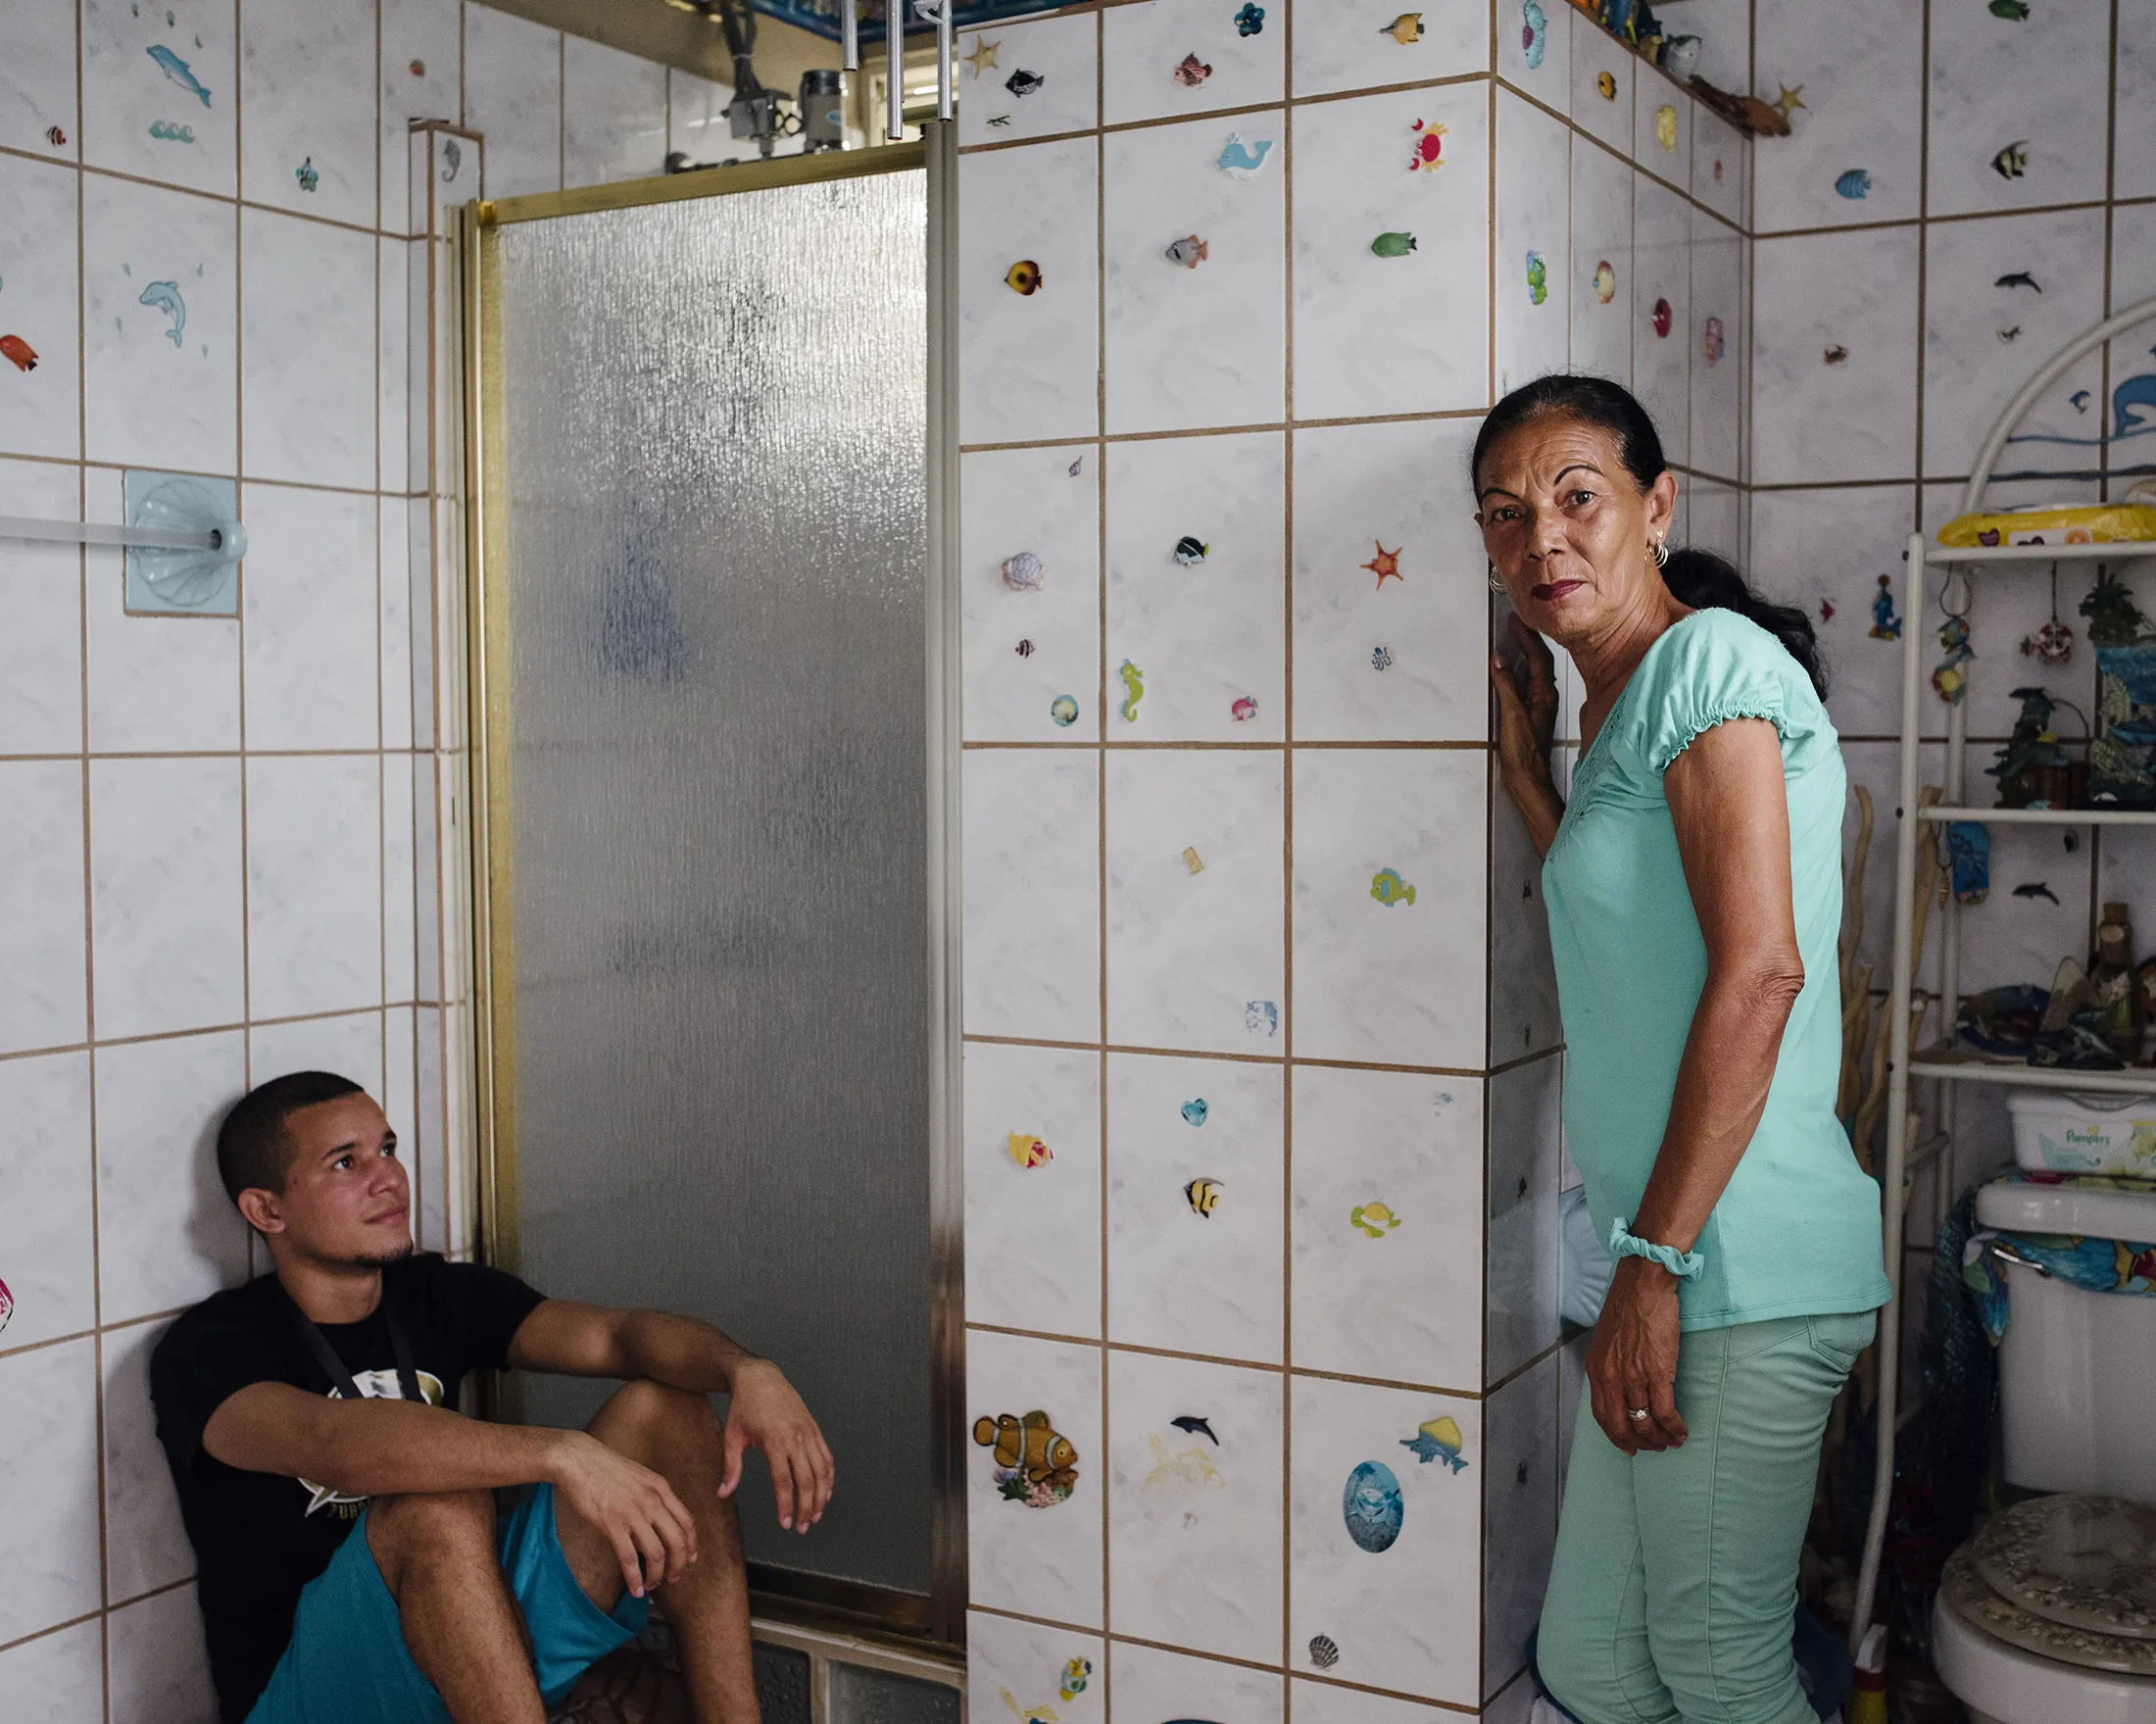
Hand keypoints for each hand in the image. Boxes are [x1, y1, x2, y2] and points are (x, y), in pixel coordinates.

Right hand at [551, 1429, 698, 1597]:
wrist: (581, 1460)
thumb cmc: (607, 1469)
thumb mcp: (641, 1477)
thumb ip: (654, 1498)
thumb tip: (657, 1525)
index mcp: (661, 1489)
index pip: (686, 1521)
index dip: (691, 1544)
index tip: (690, 1559)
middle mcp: (653, 1501)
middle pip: (677, 1541)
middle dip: (678, 1565)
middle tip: (673, 1579)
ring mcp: (633, 1513)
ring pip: (656, 1553)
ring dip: (656, 1575)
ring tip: (651, 1586)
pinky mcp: (612, 1524)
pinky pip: (629, 1558)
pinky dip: (635, 1578)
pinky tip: (635, 1589)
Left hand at [721, 1361, 834, 1533]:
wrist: (761, 1377)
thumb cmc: (743, 1407)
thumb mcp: (732, 1437)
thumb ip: (731, 1468)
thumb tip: (723, 1493)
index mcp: (775, 1441)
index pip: (785, 1482)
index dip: (786, 1506)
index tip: (785, 1524)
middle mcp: (796, 1437)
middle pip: (808, 1480)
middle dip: (806, 1507)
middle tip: (802, 1526)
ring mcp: (808, 1432)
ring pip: (822, 1470)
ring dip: (821, 1495)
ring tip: (816, 1514)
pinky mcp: (814, 1428)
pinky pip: (826, 1456)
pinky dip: (829, 1476)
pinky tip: (825, 1491)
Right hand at [1489, 616, 1559, 788]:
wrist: (1528, 779)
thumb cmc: (1524, 753)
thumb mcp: (1512, 715)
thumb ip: (1506, 686)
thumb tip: (1499, 662)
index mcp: (1545, 694)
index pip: (1537, 657)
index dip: (1526, 637)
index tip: (1515, 622)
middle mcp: (1545, 697)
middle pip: (1539, 660)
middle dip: (1528, 640)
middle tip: (1515, 624)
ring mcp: (1539, 705)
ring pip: (1535, 671)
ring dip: (1525, 653)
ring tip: (1514, 638)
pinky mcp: (1531, 713)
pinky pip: (1528, 682)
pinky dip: (1520, 669)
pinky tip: (1513, 669)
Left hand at [1586, 1256, 1687, 1454]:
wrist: (1644, 1284)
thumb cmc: (1627, 1306)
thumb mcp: (1606, 1340)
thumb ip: (1609, 1366)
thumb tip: (1619, 1388)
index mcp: (1596, 1369)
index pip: (1601, 1415)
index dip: (1616, 1436)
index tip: (1629, 1446)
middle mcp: (1611, 1377)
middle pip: (1620, 1427)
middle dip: (1638, 1444)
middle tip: (1653, 1448)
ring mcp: (1633, 1376)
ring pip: (1645, 1423)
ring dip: (1660, 1439)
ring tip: (1671, 1441)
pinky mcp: (1658, 1372)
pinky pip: (1665, 1412)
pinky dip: (1675, 1428)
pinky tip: (1682, 1431)